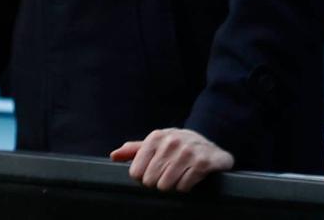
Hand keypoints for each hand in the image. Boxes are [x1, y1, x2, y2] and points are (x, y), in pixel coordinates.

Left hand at [109, 127, 233, 191]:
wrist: (209, 144)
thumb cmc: (178, 146)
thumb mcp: (157, 143)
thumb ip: (134, 150)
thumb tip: (114, 155)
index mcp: (156, 137)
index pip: (136, 172)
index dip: (144, 176)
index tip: (154, 170)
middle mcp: (172, 142)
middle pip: (150, 181)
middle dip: (159, 181)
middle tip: (169, 172)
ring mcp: (188, 152)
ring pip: (166, 186)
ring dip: (173, 184)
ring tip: (180, 174)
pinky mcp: (203, 163)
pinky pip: (184, 187)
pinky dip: (186, 186)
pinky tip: (190, 176)